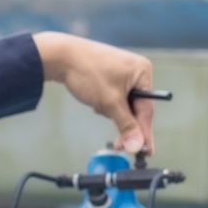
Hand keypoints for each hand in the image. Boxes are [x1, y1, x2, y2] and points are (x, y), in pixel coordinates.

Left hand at [33, 32, 156, 156]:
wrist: (60, 56)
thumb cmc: (88, 74)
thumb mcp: (110, 102)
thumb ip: (126, 125)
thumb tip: (137, 145)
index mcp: (143, 72)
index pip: (147, 109)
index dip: (145, 132)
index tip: (146, 152)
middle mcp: (136, 70)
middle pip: (135, 108)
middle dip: (123, 122)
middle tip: (119, 146)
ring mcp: (122, 72)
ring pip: (122, 104)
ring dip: (110, 111)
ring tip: (97, 105)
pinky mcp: (109, 74)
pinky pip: (113, 97)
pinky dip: (105, 104)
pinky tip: (94, 100)